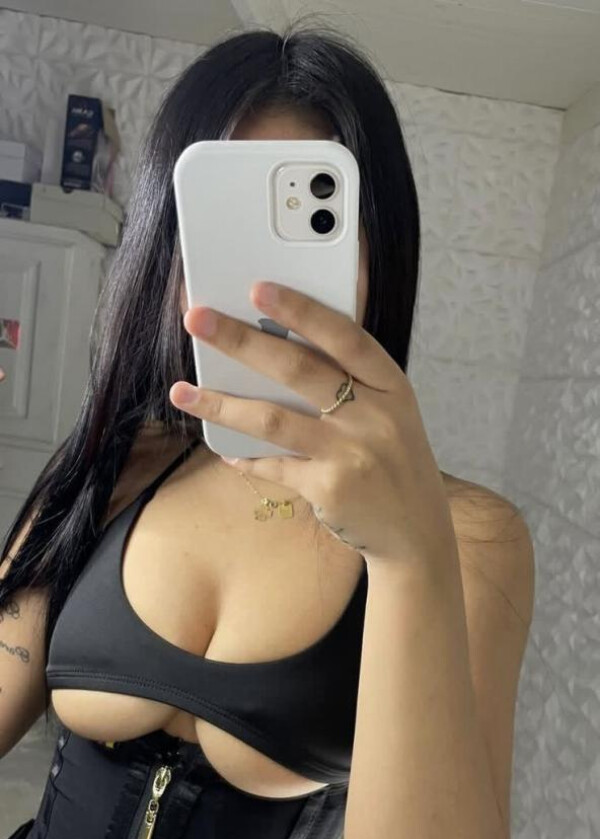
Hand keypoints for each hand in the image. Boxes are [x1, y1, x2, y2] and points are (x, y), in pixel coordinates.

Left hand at [170, 281, 455, 568]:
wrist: (416, 531)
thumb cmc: (393, 462)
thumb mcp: (391, 414)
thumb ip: (350, 382)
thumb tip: (274, 346)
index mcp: (392, 387)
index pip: (345, 337)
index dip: (301, 310)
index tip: (258, 288)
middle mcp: (375, 416)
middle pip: (298, 369)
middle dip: (242, 341)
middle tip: (198, 320)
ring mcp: (352, 454)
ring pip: (273, 419)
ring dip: (221, 404)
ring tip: (182, 392)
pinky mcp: (330, 489)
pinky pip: (274, 465)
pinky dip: (247, 458)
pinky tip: (227, 452)